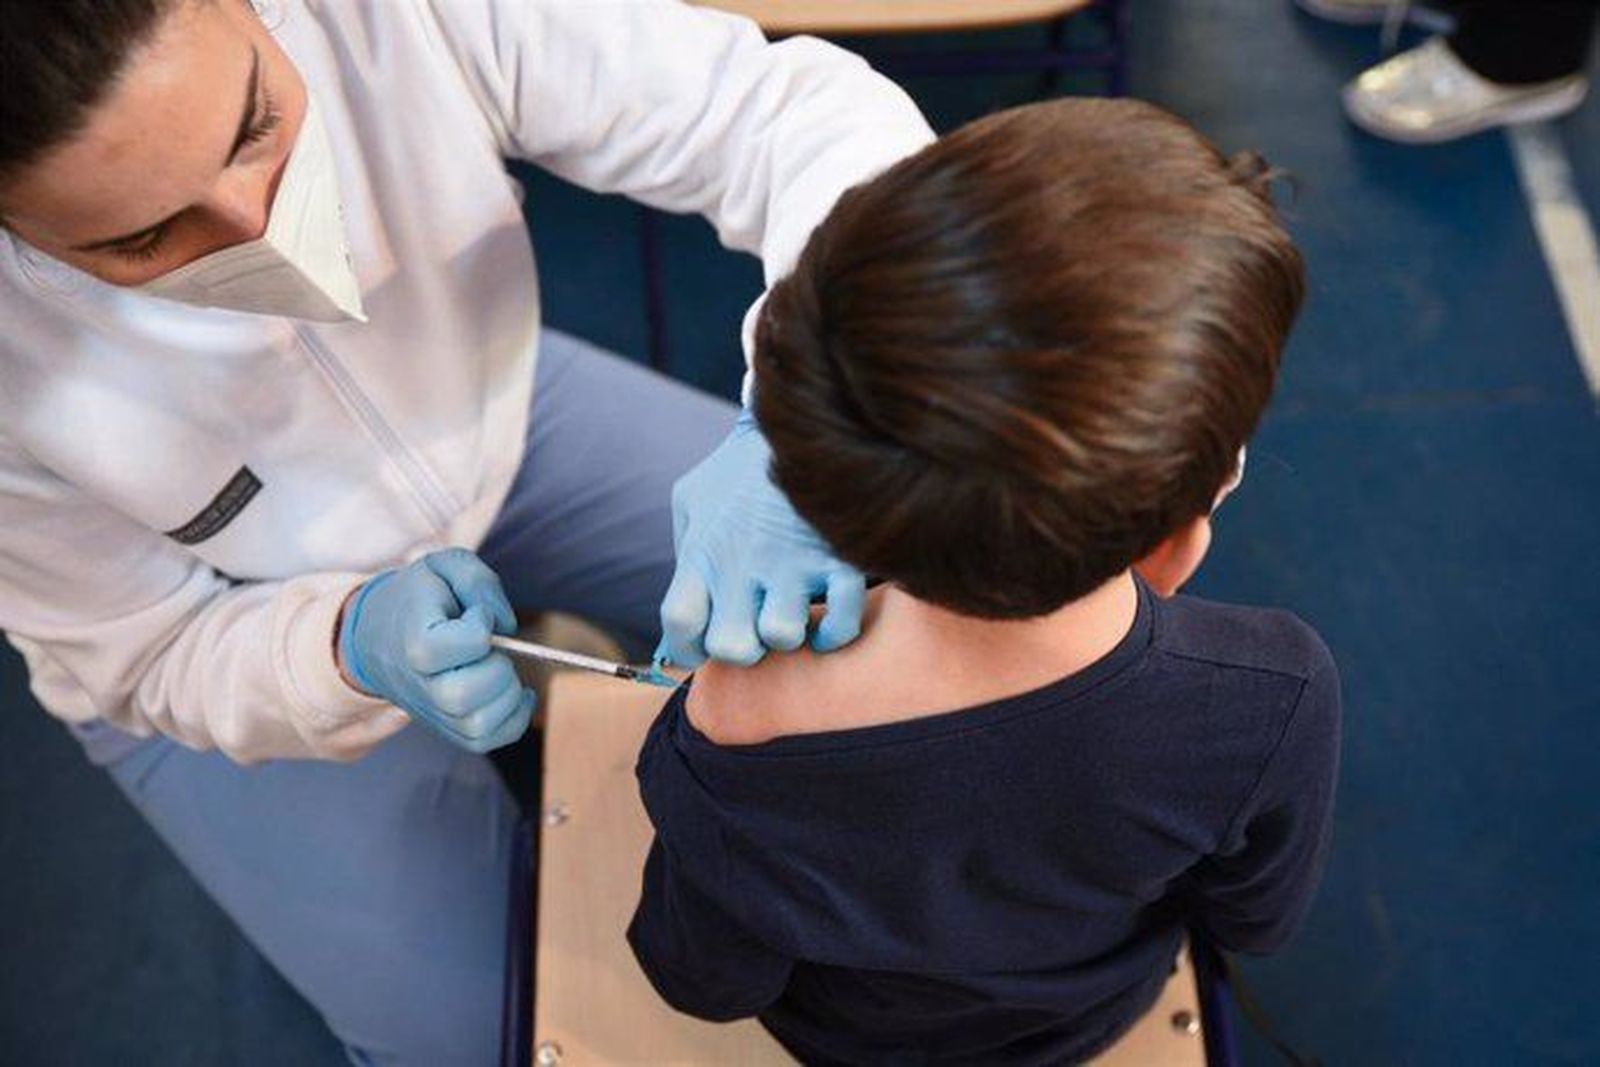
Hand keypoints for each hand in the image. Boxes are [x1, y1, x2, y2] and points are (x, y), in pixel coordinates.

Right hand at [337, 548, 533, 752]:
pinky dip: (513, 720)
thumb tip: (505, 626)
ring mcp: (431, 711)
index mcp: (415, 641)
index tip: (474, 613)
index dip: (482, 623)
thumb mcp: (444, 567)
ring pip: (478, 726)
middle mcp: (419, 685)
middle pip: (465, 696)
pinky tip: (515, 692)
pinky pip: (486, 740)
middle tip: (492, 648)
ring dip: (507, 695)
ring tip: (501, 669)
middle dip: (497, 668)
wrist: (379, 632)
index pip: (468, 643)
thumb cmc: (419, 598)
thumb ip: (478, 581)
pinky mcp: (446, 727)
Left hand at [655, 410, 865, 669]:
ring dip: (789, 633)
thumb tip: (672, 632)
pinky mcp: (838, 556)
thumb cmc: (739, 470)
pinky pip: (841, 620)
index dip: (687, 649)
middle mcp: (742, 560)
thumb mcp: (692, 499)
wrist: (799, 421)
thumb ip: (685, 558)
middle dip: (744, 648)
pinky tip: (828, 617)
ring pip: (784, 636)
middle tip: (754, 625)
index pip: (679, 625)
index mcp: (704, 550)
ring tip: (792, 610)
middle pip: (732, 646)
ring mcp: (792, 560)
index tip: (703, 642)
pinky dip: (836, 631)